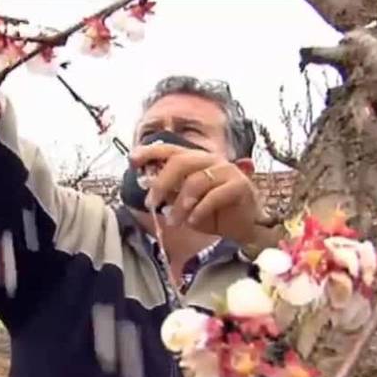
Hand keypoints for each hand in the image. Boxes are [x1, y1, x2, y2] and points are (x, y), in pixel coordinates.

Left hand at [129, 142, 260, 243]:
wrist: (244, 227)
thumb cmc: (212, 213)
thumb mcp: (185, 203)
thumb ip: (170, 192)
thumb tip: (148, 185)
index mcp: (195, 160)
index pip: (171, 149)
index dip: (151, 152)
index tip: (132, 160)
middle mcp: (210, 160)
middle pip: (181, 161)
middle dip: (161, 182)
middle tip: (151, 203)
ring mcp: (227, 171)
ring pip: (196, 181)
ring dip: (180, 204)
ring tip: (173, 221)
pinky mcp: (240, 186)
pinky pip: (214, 196)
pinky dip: (199, 210)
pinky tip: (193, 222)